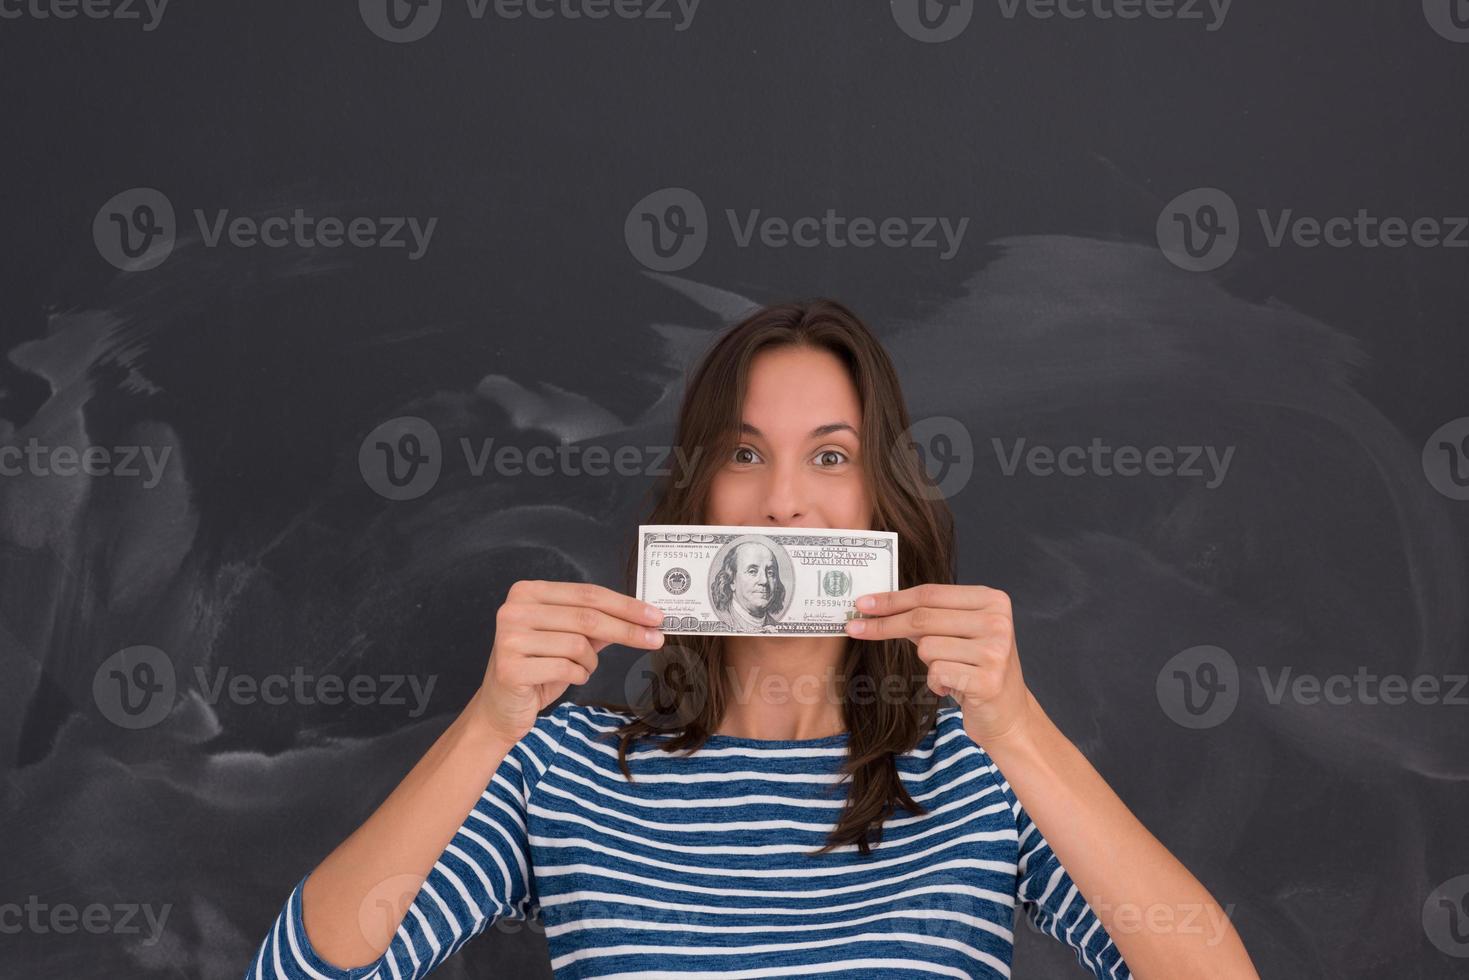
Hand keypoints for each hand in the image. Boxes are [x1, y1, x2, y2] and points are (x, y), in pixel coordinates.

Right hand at [472, 580, 665, 744]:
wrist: (500, 709)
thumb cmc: (538, 670)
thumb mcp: (569, 641)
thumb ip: (597, 625)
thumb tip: (642, 617)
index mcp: (528, 592)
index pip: (587, 594)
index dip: (625, 605)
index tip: (656, 615)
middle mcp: (515, 609)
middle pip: (587, 617)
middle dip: (628, 629)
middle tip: (657, 639)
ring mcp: (509, 638)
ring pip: (579, 645)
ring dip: (591, 662)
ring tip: (580, 669)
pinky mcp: (510, 667)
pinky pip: (566, 668)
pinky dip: (578, 676)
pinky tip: (568, 678)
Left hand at [843, 583, 1034, 744]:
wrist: (1008, 715)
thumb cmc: (975, 670)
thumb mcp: (956, 635)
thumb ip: (927, 617)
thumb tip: (876, 605)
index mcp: (992, 600)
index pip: (930, 593)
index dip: (892, 599)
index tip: (862, 604)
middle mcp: (998, 620)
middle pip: (923, 617)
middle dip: (885, 624)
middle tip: (855, 628)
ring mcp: (996, 650)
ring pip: (927, 647)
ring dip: (928, 663)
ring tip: (951, 671)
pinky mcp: (988, 680)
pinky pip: (936, 673)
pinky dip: (937, 683)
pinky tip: (956, 688)